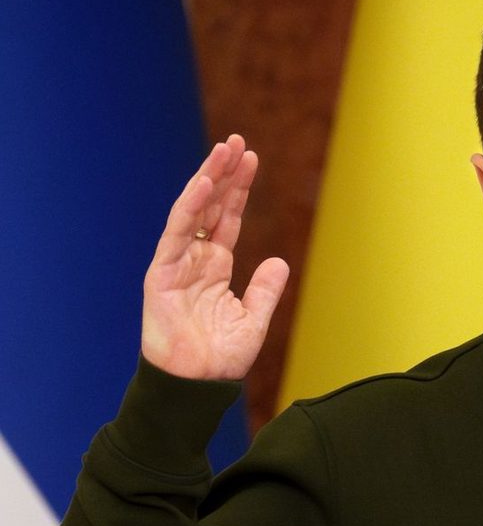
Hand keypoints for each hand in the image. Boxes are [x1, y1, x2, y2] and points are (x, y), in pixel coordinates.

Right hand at [141, 134, 288, 379]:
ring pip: (192, 211)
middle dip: (224, 173)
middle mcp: (194, 259)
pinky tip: (204, 182)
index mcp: (215, 267)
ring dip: (208, 179)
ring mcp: (176, 263)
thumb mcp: (253, 320)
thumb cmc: (221, 359)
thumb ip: (265, 290)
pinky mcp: (160, 273)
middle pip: (210, 206)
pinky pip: (176, 233)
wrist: (197, 384)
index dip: (238, 189)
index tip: (251, 159)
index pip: (227, 218)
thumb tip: (278, 260)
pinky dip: (189, 207)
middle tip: (237, 141)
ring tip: (224, 150)